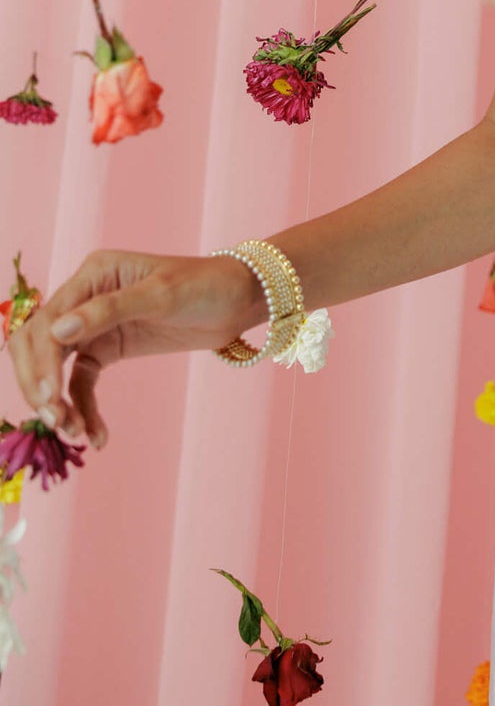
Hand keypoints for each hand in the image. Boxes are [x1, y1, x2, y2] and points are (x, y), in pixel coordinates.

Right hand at [4, 250, 263, 449]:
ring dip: (56, 401)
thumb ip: (111, 309)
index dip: (43, 360)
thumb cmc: (205, 284)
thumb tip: (58, 329)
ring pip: (55, 367)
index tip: (49, 395)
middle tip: (54, 419)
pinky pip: (82, 383)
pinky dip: (82, 409)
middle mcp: (86, 297)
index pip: (48, 321)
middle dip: (39, 383)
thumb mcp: (162, 294)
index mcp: (94, 274)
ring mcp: (95, 325)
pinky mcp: (108, 349)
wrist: (239, 300)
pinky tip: (95, 435)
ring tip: (72, 431)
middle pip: (39, 345)